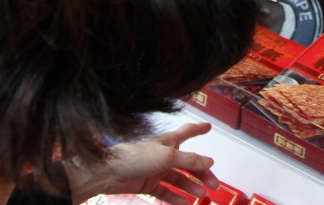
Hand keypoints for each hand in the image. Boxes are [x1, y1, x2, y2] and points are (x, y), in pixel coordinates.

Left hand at [65, 122, 219, 203]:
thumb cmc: (135, 157)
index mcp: (168, 141)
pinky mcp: (148, 184)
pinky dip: (175, 197)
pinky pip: (165, 191)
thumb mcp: (168, 156)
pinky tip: (184, 202)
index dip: (198, 129)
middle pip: (188, 162)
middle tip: (214, 183)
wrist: (109, 173)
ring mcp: (156, 170)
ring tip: (200, 194)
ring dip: (190, 186)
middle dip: (202, 172)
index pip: (187, 132)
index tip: (208, 127)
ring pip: (178, 179)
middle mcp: (164, 154)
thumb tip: (209, 161)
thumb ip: (189, 160)